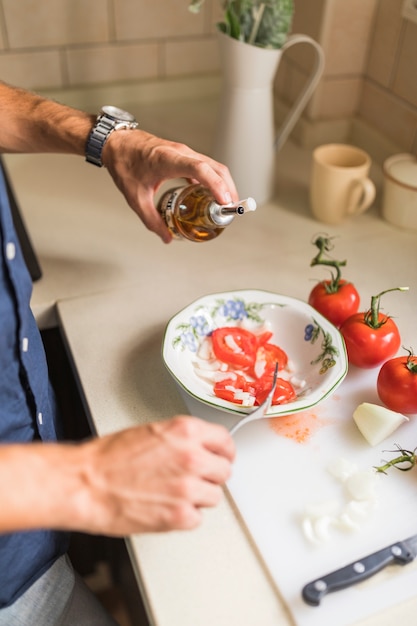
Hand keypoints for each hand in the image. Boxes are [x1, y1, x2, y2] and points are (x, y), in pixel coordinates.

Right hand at [78, 416, 234, 534]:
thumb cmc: (109, 458)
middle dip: (210, 476)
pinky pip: (197, 518)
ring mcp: (188, 487)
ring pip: (214, 496)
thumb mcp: (152, 432)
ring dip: (197, 497)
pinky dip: (184, 516)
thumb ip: (182, 439)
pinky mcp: (180, 515)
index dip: (222, 453)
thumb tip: (201, 447)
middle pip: (224, 471)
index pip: (225, 442)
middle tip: (191, 478)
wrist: (86, 483)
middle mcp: (192, 457)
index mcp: (185, 431)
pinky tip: (165, 507)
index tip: (220, 458)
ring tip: (172, 493)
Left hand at [102, 129, 237, 242]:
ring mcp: (184, 152)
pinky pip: (206, 166)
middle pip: (215, 168)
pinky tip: (212, 196)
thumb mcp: (136, 197)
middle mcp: (181, 152)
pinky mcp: (184, 154)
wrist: (116, 143)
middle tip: (232, 210)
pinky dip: (214, 180)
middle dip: (229, 188)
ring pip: (214, 166)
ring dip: (224, 184)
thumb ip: (152, 220)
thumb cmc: (124, 163)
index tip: (225, 201)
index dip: (216, 185)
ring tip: (226, 205)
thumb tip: (166, 237)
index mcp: (168, 160)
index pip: (200, 170)